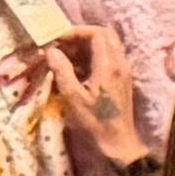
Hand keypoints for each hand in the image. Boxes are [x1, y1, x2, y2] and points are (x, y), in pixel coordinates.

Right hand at [4, 24, 140, 175]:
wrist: (117, 143)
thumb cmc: (94, 122)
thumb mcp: (72, 96)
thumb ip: (62, 70)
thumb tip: (51, 51)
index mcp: (110, 66)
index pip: (97, 34)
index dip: (76, 32)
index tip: (57, 39)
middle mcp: (121, 65)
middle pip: (104, 36)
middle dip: (81, 37)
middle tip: (60, 46)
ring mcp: (123, 72)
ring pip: (107, 47)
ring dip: (85, 47)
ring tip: (63, 57)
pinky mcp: (121, 80)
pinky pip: (108, 59)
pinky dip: (91, 58)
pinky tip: (74, 69)